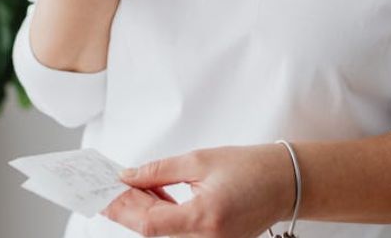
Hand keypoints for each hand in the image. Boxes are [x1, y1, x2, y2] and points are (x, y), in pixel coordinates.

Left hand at [99, 144, 295, 237]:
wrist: (286, 182)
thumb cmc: (252, 168)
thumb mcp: (200, 160)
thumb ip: (160, 171)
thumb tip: (129, 177)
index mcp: (204, 218)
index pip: (150, 222)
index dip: (122, 208)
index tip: (104, 194)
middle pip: (153, 232)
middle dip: (128, 208)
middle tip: (111, 186)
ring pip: (164, 234)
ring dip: (144, 212)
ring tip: (133, 187)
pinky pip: (179, 234)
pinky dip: (162, 217)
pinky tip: (154, 197)